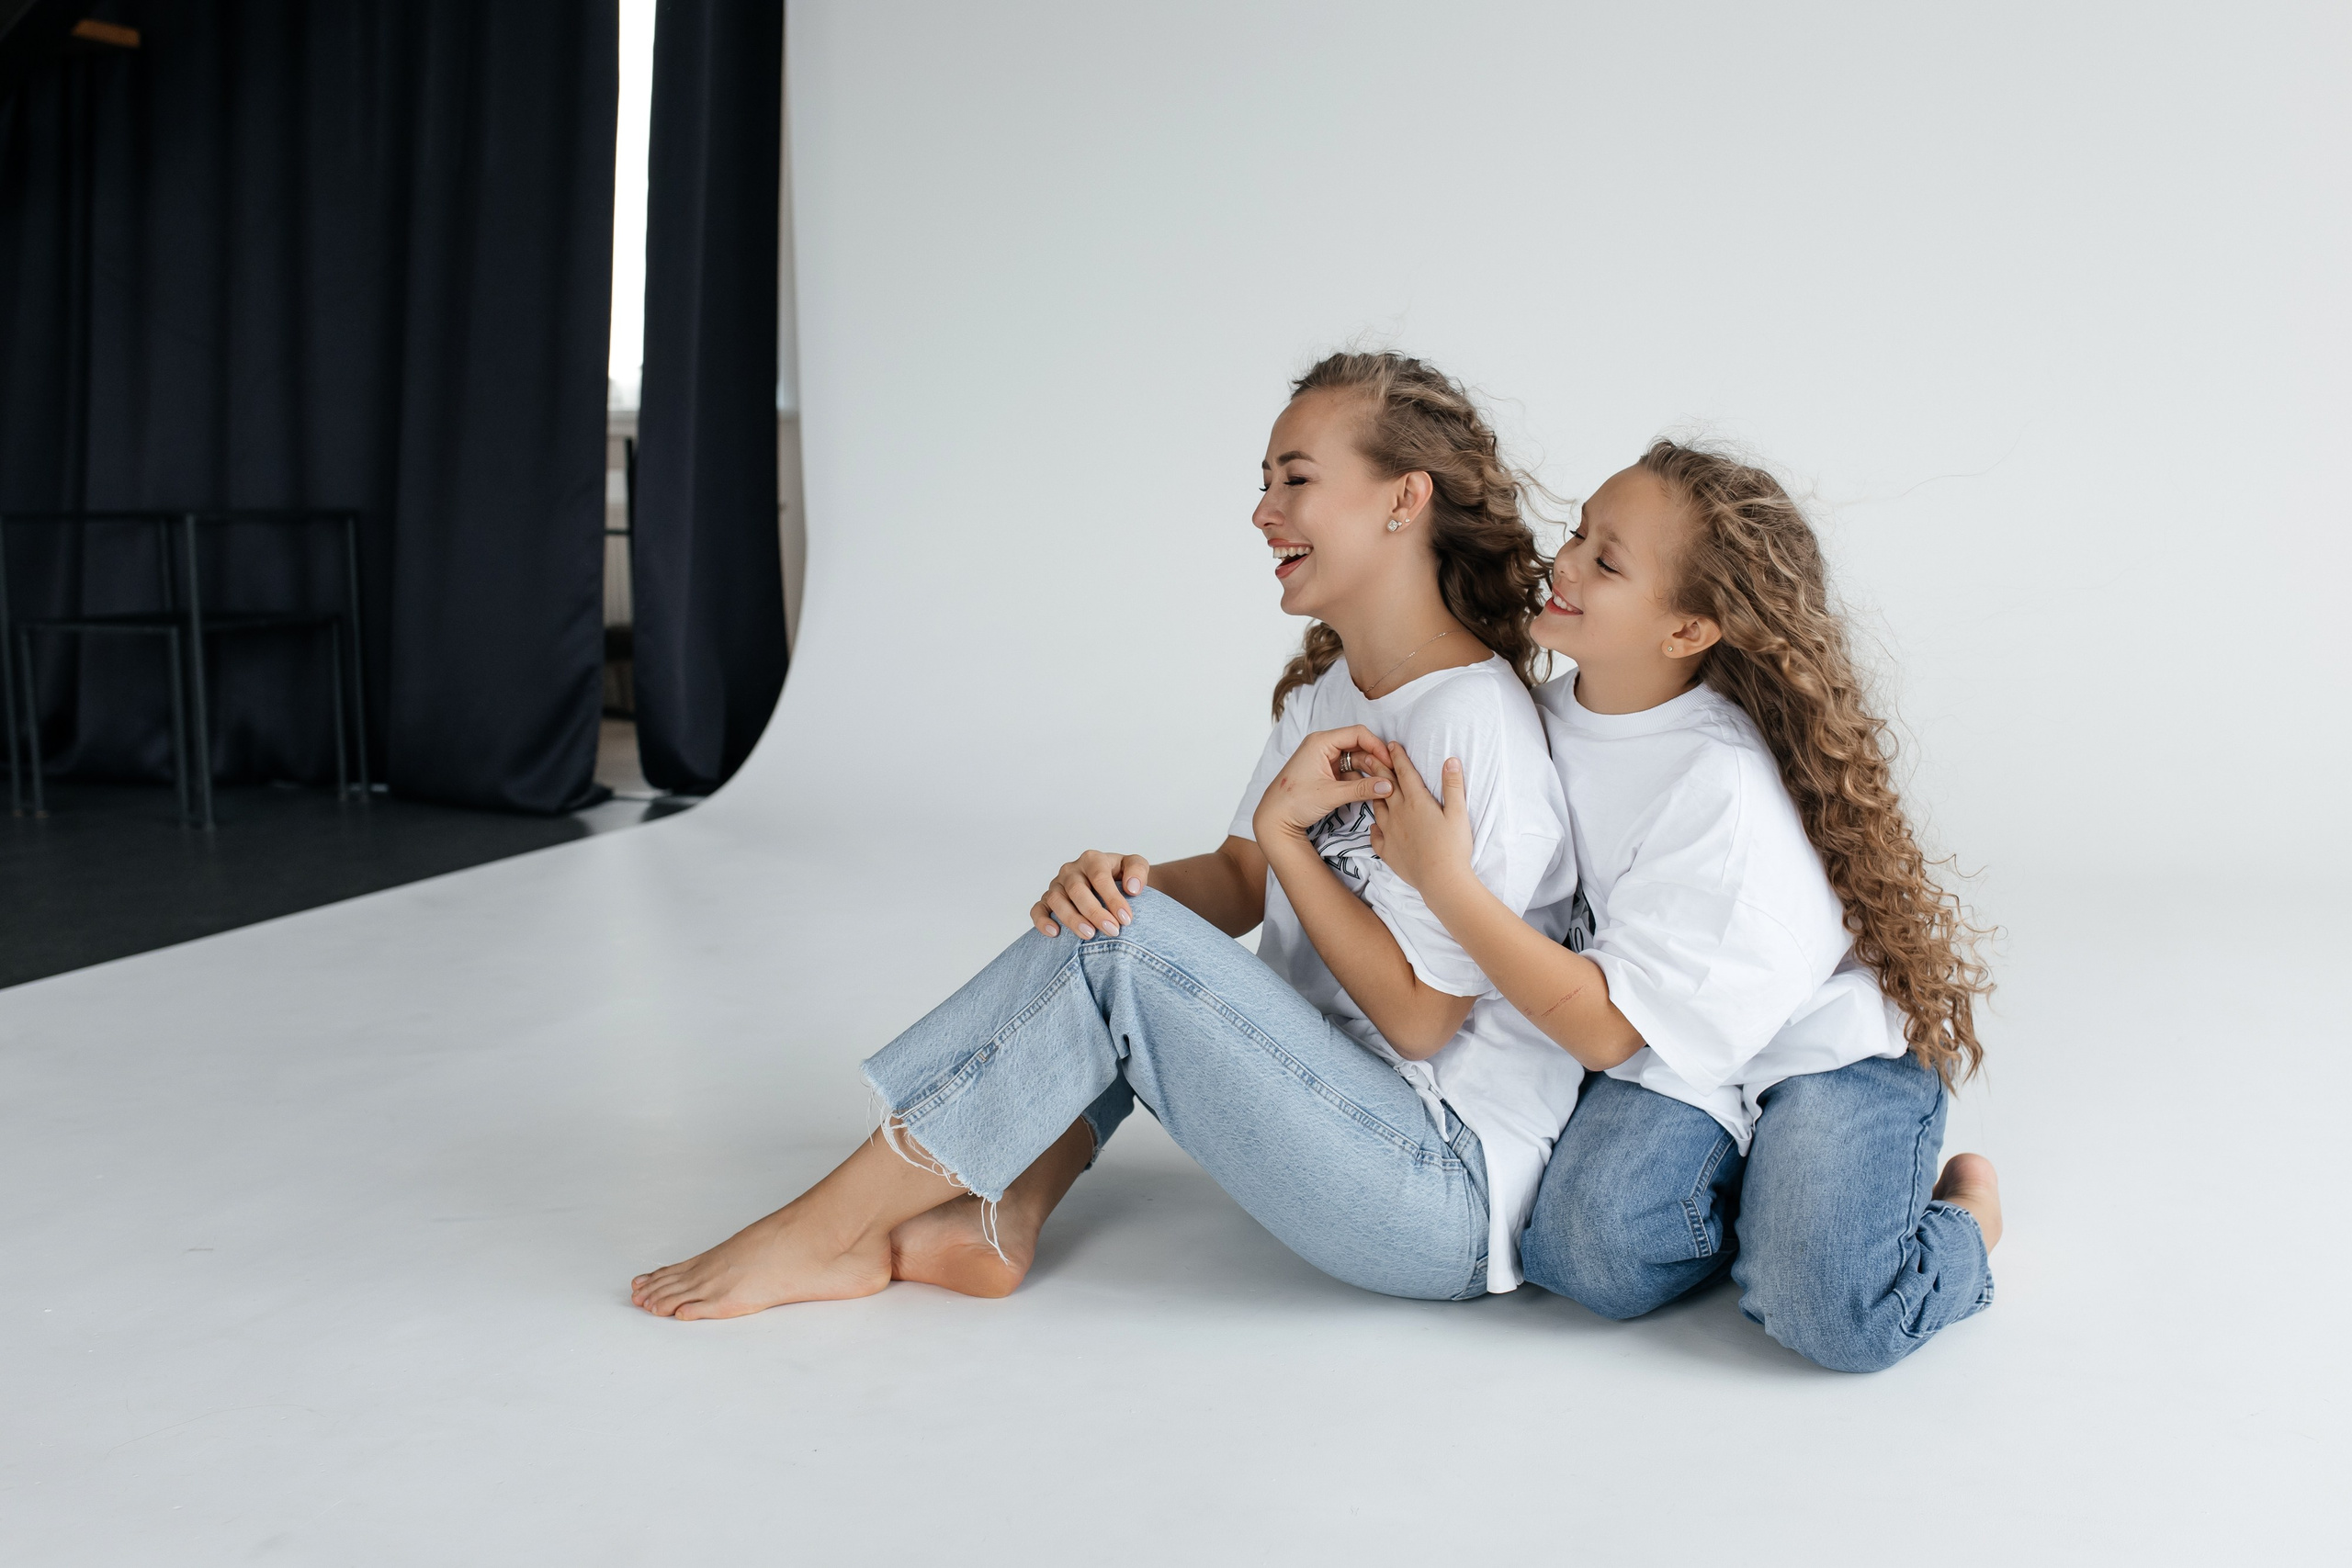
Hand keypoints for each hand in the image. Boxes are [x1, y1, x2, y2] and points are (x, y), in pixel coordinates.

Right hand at [1031, 850, 1151, 939]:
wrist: (1111, 883)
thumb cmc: (1122, 876)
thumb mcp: (1135, 865)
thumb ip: (1137, 870)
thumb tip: (1132, 888)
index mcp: (1092, 860)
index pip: (1099, 877)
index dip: (1113, 898)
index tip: (1126, 919)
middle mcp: (1071, 870)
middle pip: (1077, 889)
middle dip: (1094, 912)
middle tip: (1112, 930)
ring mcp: (1057, 885)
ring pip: (1057, 900)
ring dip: (1071, 918)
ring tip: (1089, 934)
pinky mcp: (1047, 900)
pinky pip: (1038, 909)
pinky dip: (1042, 921)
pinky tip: (1055, 933)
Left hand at [1251, 725, 1394, 843]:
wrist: (1274, 819)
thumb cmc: (1295, 802)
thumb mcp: (1331, 795)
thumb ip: (1362, 789)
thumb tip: (1388, 786)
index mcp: (1320, 742)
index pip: (1357, 734)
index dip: (1376, 746)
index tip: (1390, 761)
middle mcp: (1322, 746)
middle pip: (1358, 745)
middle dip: (1375, 759)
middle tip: (1390, 775)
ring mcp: (1324, 760)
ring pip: (1355, 759)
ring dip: (1369, 771)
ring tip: (1385, 784)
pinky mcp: (1326, 773)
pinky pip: (1349, 771)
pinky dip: (1360, 779)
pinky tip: (1373, 789)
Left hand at [1365, 744, 1474, 895]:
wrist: (1440, 880)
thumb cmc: (1453, 846)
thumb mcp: (1458, 812)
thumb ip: (1453, 785)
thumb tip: (1450, 760)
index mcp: (1416, 801)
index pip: (1404, 773)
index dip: (1398, 757)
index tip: (1391, 744)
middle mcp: (1398, 813)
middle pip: (1385, 785)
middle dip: (1378, 768)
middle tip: (1369, 754)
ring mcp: (1389, 832)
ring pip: (1377, 807)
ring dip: (1373, 793)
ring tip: (1368, 784)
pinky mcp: (1386, 850)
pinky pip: (1375, 835)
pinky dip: (1374, 828)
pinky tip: (1375, 826)